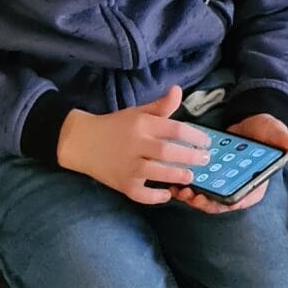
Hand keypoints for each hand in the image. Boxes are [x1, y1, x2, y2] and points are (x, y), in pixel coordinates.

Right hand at [56, 85, 211, 204]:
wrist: (81, 141)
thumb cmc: (115, 126)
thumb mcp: (137, 113)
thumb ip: (160, 106)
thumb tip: (178, 90)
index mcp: (142, 125)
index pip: (174, 128)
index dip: (194, 136)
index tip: (207, 142)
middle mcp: (135, 144)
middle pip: (167, 151)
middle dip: (190, 156)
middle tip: (205, 160)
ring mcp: (128, 165)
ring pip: (155, 172)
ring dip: (175, 175)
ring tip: (190, 176)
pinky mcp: (122, 183)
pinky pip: (140, 193)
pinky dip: (154, 197)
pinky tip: (166, 194)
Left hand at [171, 114, 287, 215]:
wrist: (250, 120)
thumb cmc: (266, 129)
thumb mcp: (276, 132)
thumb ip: (285, 141)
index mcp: (256, 184)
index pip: (241, 200)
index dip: (226, 204)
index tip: (211, 201)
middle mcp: (239, 186)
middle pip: (220, 202)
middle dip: (204, 202)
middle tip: (189, 196)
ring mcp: (224, 181)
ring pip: (206, 195)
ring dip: (192, 196)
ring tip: (178, 190)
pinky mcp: (211, 174)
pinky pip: (198, 183)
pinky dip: (186, 184)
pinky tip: (173, 181)